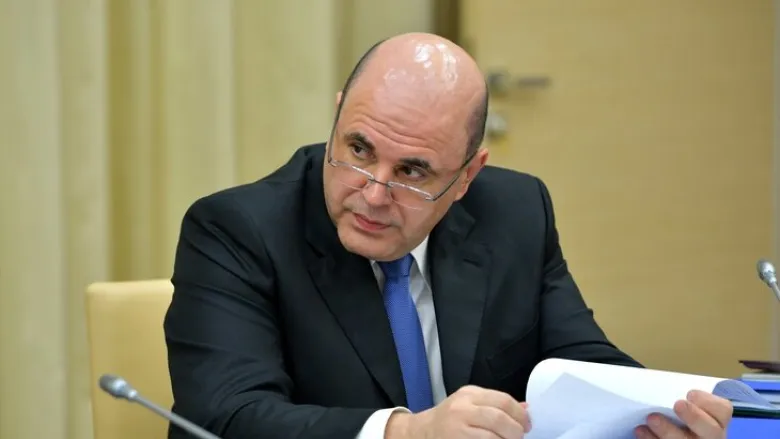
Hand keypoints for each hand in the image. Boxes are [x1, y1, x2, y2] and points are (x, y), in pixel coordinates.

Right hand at [386, 385, 530, 438]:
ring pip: (492, 437)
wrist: (421, 432)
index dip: (520, 415)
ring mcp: (457, 429)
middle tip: (519, 437)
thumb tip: (526, 410)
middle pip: (499, 418)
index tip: (527, 425)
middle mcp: (461, 409)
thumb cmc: (449, 419)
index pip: (503, 401)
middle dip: (516, 431)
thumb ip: (495, 404)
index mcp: (468, 394)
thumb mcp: (469, 403)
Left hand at [634, 390, 732, 438]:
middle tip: (678, 405)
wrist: (677, 433)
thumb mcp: (688, 407)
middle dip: (695, 417)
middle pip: (711, 430)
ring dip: (667, 430)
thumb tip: (662, 388)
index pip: (723, 410)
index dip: (709, 402)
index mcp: (717, 421)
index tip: (690, 394)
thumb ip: (684, 400)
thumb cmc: (680, 417)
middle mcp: (711, 437)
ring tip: (651, 418)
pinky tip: (641, 431)